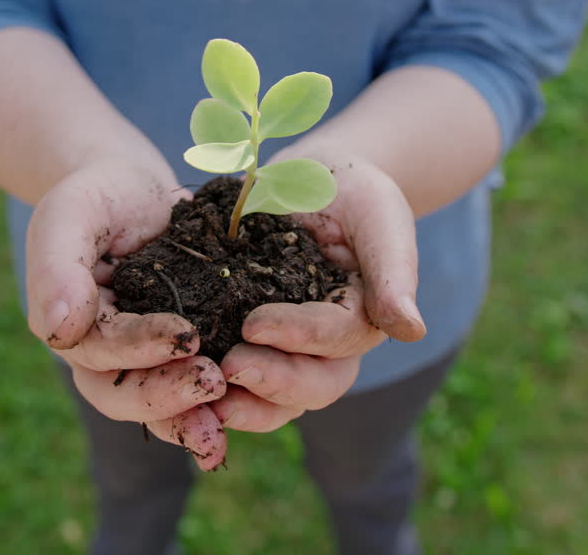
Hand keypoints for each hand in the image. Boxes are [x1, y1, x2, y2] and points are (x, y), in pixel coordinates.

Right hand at [26, 157, 228, 469]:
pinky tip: (257, 406)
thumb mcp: (72, 213)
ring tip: (230, 413)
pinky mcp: (186, 355)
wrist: (137, 191)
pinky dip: (222, 405)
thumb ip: (57, 266)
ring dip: (194, 417)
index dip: (141, 348)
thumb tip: (58, 330)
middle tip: (214, 382)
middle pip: (124, 396)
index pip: (102, 351)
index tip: (186, 334)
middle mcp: (105, 358)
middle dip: (168, 396)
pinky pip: (196, 392)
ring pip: (160, 408)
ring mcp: (146, 362)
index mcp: (74, 328)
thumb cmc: (99, 196)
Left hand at [210, 155, 424, 432]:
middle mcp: (327, 349)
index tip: (254, 324)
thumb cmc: (351, 192)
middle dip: (270, 383)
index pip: (336, 340)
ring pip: (274, 400)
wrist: (306, 181)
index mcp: (362, 321)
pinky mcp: (245, 344)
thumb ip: (394, 270)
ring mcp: (286, 353)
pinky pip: (233, 380)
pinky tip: (176, 384)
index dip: (298, 336)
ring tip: (202, 402)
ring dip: (240, 405)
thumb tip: (412, 331)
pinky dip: (208, 390)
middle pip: (311, 387)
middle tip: (226, 368)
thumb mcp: (378, 216)